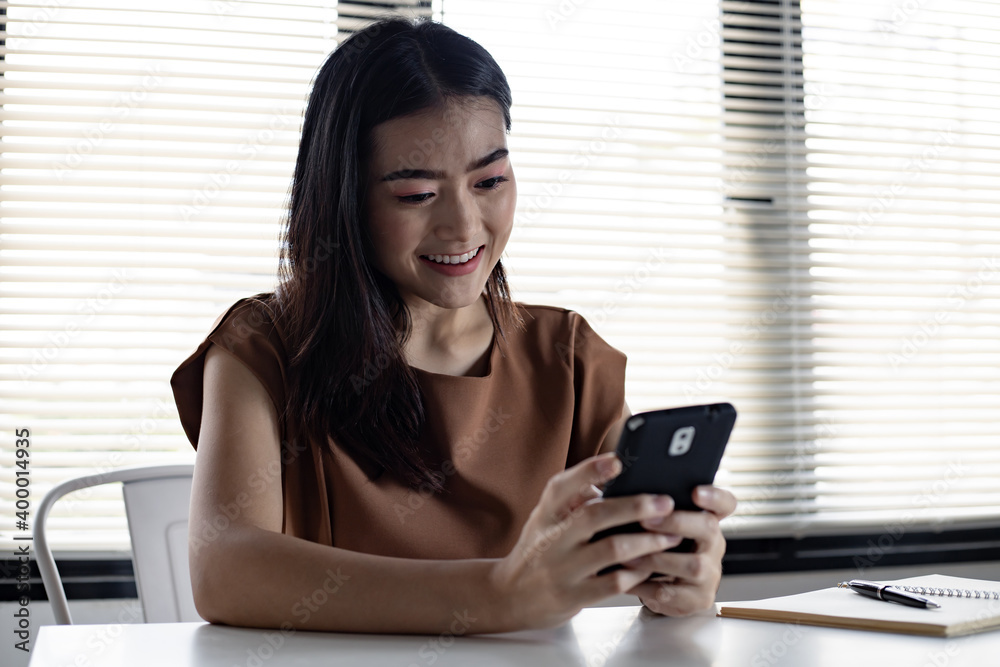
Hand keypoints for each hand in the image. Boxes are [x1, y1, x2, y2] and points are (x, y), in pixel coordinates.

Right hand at [488, 453, 681, 631]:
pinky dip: (637, 572)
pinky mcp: (573, 596)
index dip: (591, 470)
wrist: (510, 596)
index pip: (564, 485)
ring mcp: (562, 568)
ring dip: (647, 541)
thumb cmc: (540, 549)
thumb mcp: (546, 518)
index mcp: (546, 513)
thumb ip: (574, 498)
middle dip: (635, 506)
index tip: (618, 461)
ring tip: (671, 536)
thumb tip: (619, 477)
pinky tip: (651, 566)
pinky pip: (613, 582)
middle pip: (596, 515)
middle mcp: (551, 538)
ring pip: (612, 549)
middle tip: (665, 503)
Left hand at [623, 485, 736, 615]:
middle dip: (676, 522)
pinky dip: (645, 585)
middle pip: (708, 528)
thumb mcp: (661, 528)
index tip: (695, 491)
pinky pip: (673, 592)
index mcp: (707, 521)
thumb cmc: (658, 550)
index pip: (725, 503)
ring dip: (656, 559)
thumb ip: (655, 511)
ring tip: (628, 556)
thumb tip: (626, 492)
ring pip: (692, 565)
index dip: (715, 496)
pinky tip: (625, 579)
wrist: (664, 592)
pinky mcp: (699, 599)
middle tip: (646, 520)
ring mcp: (710, 574)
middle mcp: (714, 545)